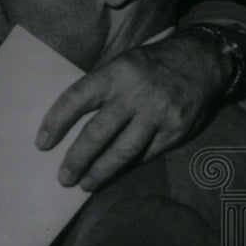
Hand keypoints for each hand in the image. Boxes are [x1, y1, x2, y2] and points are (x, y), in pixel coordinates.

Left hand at [36, 30, 233, 190]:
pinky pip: (146, 154)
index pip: (76, 99)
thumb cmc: (151, 64)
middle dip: (77, 158)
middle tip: (63, 177)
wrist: (203, 61)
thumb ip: (99, 89)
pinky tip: (112, 174)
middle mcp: (135, 94)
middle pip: (98, 132)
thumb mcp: (122, 63)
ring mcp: (158, 114)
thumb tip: (67, 122)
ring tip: (84, 184)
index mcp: (115, 72)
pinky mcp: (176, 130)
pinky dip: (126, 166)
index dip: (56, 122)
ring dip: (100, 171)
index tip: (41, 143)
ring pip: (123, 151)